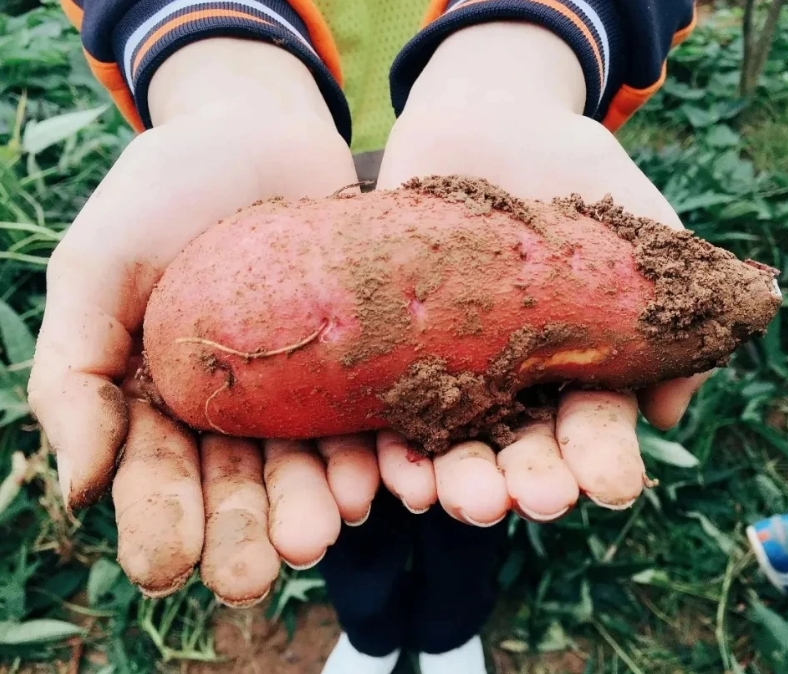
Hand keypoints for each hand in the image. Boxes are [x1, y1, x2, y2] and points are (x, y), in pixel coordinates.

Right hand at [27, 39, 381, 605]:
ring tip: (318, 531)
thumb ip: (75, 373)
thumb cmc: (164, 190)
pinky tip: (376, 480)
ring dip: (312, 504)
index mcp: (157, 400)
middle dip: (246, 531)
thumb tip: (78, 491)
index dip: (162, 521)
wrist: (260, 129)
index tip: (167, 565)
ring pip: (306, 464)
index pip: (157, 476)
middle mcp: (232, 410)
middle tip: (255, 575)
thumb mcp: (97, 266)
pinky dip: (373, 452)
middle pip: (239, 486)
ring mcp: (298, 390)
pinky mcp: (358, 364)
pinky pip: (368, 418)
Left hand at [368, 23, 709, 525]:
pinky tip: (393, 471)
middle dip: (525, 480)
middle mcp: (513, 382)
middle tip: (527, 499)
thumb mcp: (640, 228)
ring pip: (452, 442)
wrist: (488, 114)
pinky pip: (383, 407)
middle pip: (520, 450)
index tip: (607, 484)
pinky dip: (387, 446)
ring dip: (457, 478)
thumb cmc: (574, 169)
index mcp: (577, 367)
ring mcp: (451, 367)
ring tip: (460, 496)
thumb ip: (668, 306)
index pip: (592, 430)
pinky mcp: (392, 346)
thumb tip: (670, 412)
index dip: (600, 460)